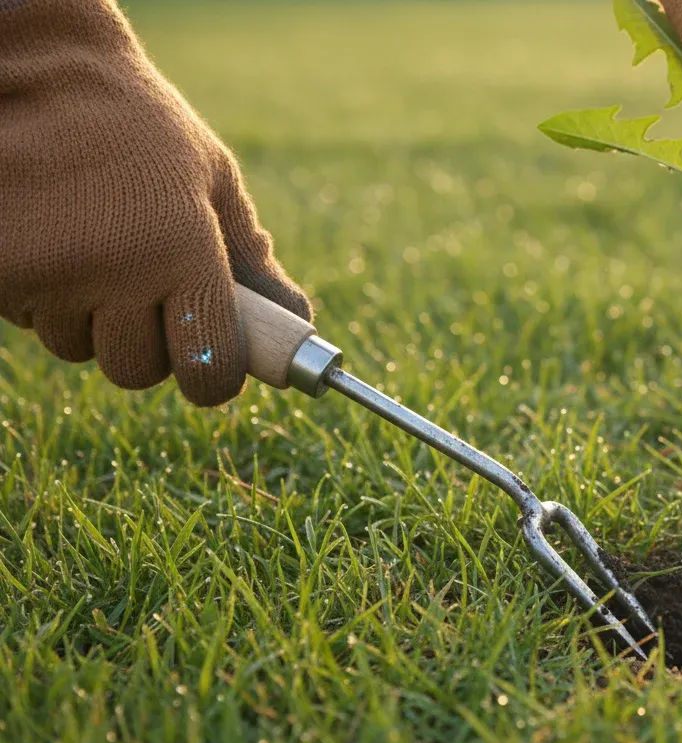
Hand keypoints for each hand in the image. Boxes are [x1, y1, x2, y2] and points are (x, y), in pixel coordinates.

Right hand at [0, 0, 309, 405]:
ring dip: (87, 316)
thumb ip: (251, 258)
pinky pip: (28, 318)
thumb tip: (298, 320)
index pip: (208, 367)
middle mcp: (116, 271)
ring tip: (92, 244)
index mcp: (184, 250)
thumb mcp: (212, 180)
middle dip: (146, 344)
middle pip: (137, 370)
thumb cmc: (139, 127)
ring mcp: (49, 274)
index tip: (213, 366)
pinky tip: (51, 236)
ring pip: (77, 346)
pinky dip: (40, 294)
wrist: (33, 72)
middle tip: (145, 290)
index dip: (214, 376)